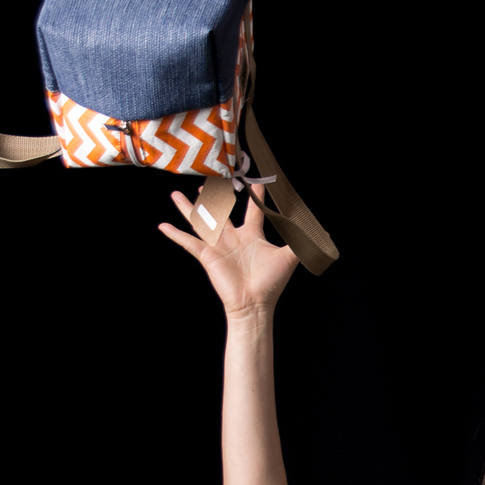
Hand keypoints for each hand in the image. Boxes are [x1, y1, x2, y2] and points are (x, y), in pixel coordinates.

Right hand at [158, 187, 297, 315]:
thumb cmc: (270, 283)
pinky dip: (175, 235)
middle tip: (208, 179)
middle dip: (214, 196)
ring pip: (200, 221)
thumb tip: (322, 232)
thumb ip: (300, 241)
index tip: (255, 182)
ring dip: (187, 208)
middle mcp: (233, 238)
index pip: (252, 211)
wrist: (255, 304)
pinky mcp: (207, 256)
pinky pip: (188, 242)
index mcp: (251, 236)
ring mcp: (218, 246)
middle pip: (220, 211)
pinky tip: (163, 226)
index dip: (254, 196)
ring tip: (174, 194)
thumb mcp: (288, 257)